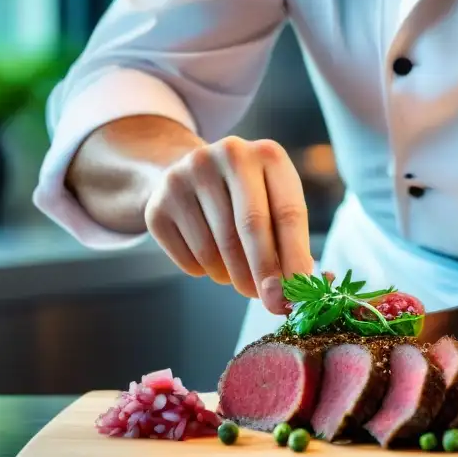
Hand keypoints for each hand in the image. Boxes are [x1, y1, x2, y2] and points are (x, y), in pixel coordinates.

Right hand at [143, 136, 313, 314]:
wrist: (190, 175)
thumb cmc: (248, 197)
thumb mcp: (276, 203)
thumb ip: (291, 243)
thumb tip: (299, 286)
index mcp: (268, 154)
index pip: (287, 213)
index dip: (295, 258)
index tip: (298, 292)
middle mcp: (228, 155)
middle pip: (250, 227)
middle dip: (264, 273)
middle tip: (271, 302)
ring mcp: (187, 176)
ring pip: (217, 249)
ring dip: (233, 277)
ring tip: (239, 275)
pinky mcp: (158, 203)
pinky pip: (189, 258)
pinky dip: (206, 272)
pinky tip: (211, 260)